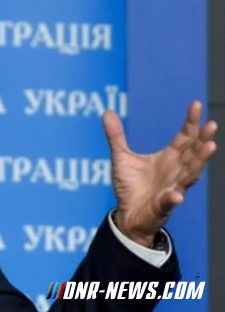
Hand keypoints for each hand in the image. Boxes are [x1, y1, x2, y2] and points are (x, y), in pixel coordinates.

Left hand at [103, 102, 216, 246]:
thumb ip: (116, 136)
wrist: (128, 214)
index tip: (196, 104)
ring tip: (210, 146)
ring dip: (200, 161)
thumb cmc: (130, 186)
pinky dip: (173, 197)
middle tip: (211, 124)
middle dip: (202, 139)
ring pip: (191, 174)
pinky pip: (169, 201)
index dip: (191, 122)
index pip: (184, 137)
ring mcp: (172, 188)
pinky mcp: (163, 206)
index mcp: (169, 158)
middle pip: (193, 152)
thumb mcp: (121, 157)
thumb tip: (107, 112)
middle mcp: (175, 171)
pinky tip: (177, 195)